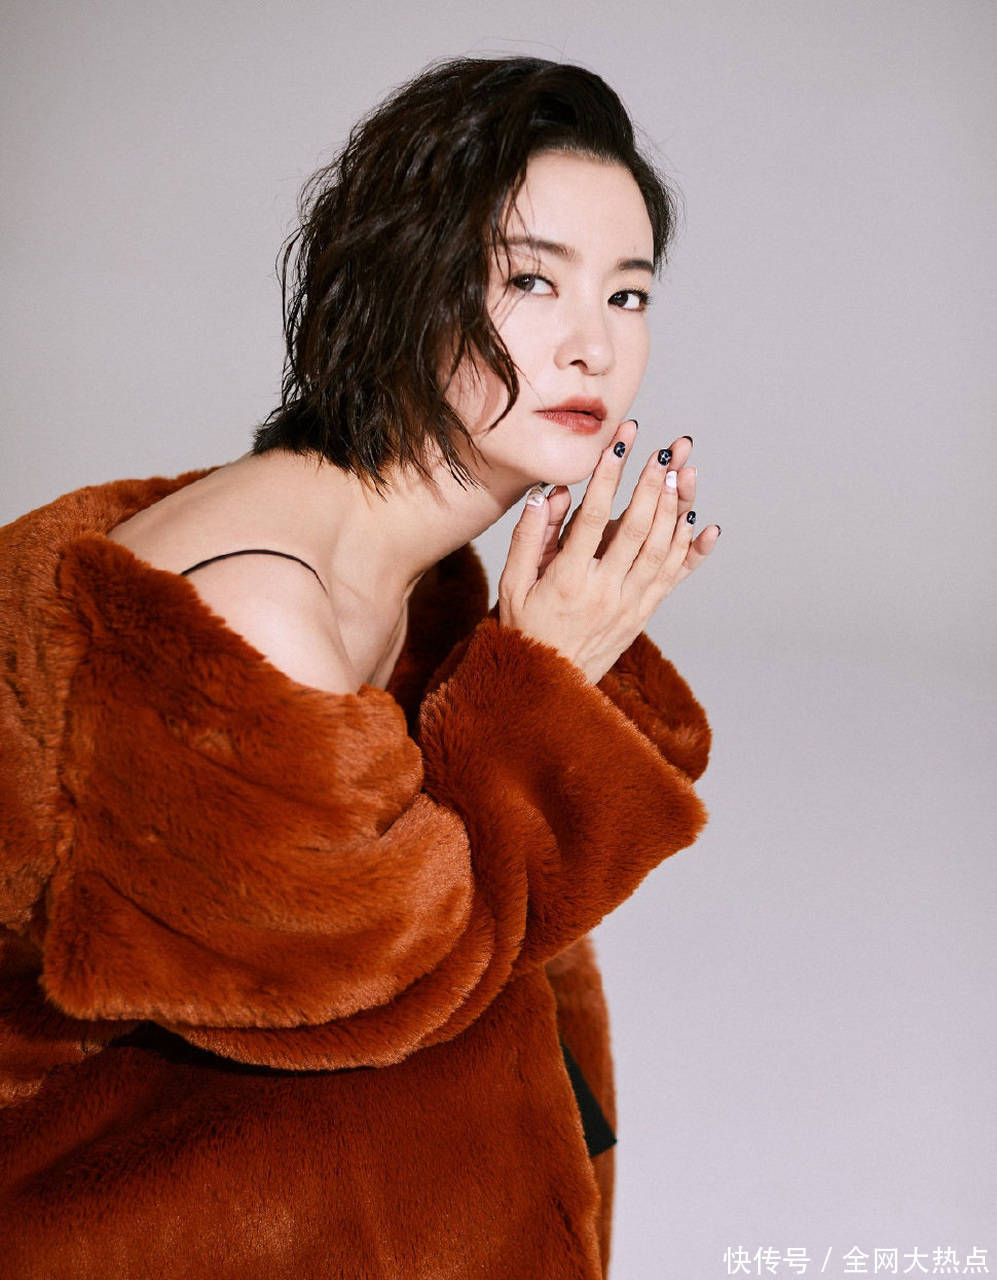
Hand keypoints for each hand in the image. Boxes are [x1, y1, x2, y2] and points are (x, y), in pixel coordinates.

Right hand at [498, 422, 719, 683]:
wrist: (549, 684)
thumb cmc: (526, 629)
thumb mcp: (513, 585)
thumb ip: (528, 537)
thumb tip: (547, 493)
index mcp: (568, 580)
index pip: (593, 519)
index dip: (608, 479)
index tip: (619, 445)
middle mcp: (604, 591)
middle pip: (637, 529)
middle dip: (652, 485)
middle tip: (664, 452)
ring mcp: (630, 604)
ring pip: (661, 549)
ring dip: (674, 509)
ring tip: (682, 473)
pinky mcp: (644, 613)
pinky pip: (673, 577)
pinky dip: (689, 548)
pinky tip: (700, 522)